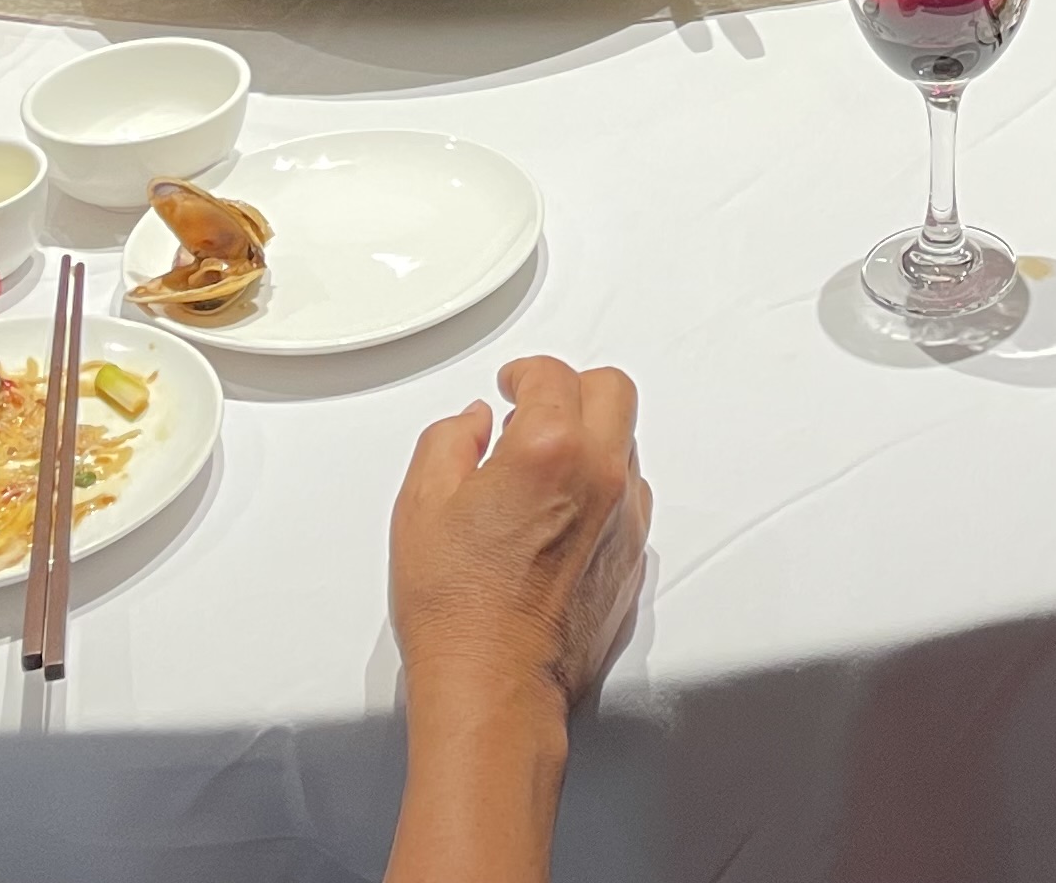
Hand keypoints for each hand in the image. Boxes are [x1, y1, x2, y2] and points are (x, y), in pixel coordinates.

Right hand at [390, 357, 649, 712]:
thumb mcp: (422, 503)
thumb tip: (476, 423)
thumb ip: (450, 439)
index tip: (514, 382)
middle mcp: (601, 475)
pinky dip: (603, 487)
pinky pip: (630, 496)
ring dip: (592, 438)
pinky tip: (563, 510)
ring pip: (626, 444)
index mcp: (550, 449)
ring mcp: (625, 518)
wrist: (494, 684)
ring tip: (546, 465)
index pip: (552, 376)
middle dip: (574, 388)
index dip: (526, 372)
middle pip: (613, 391)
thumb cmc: (458, 609)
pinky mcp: (633, 557)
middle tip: (538, 407)